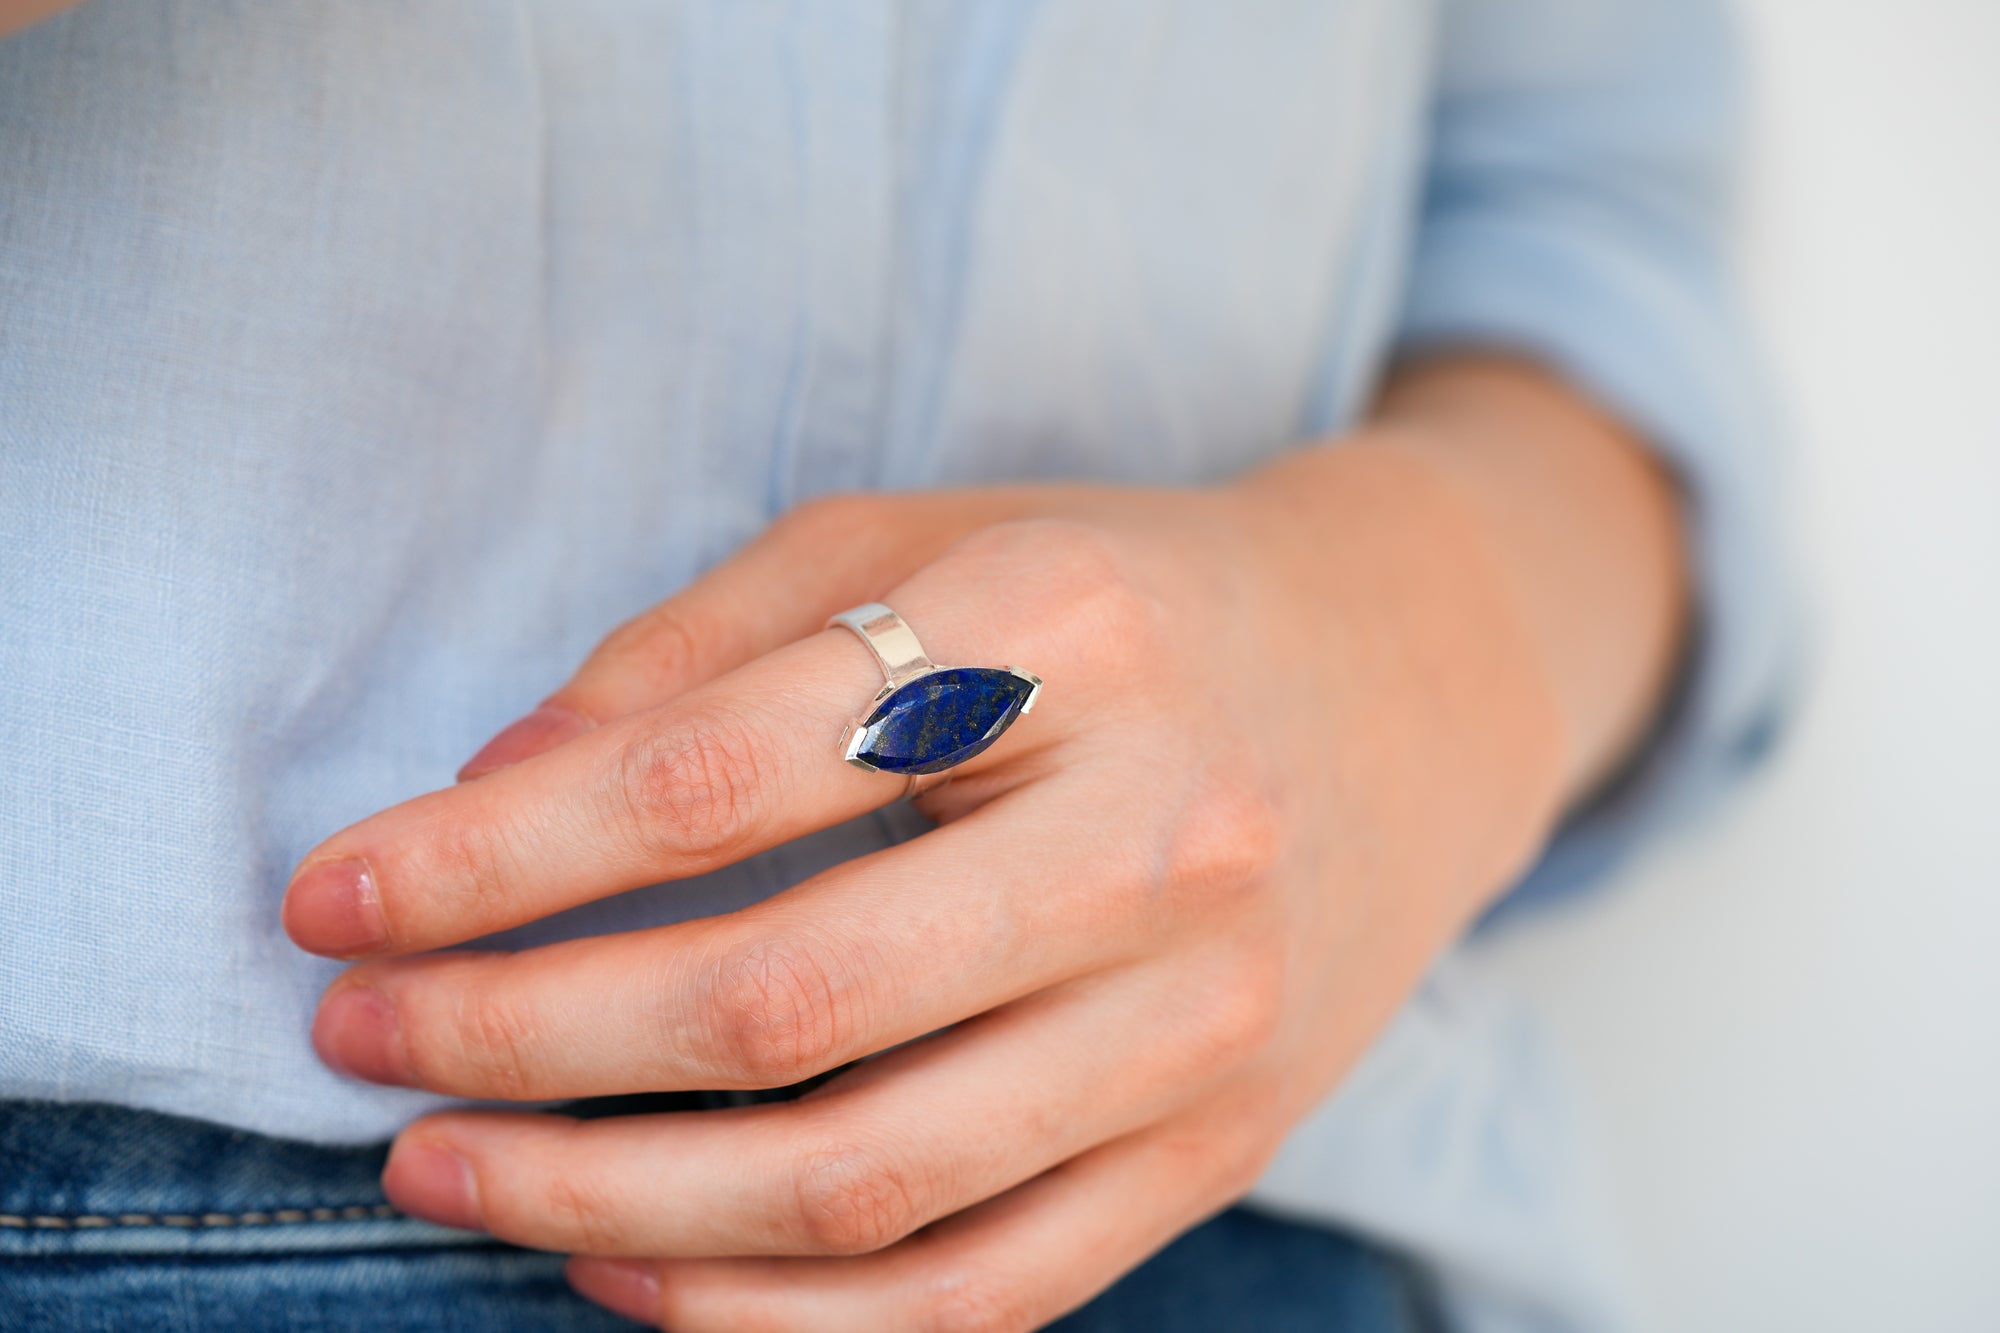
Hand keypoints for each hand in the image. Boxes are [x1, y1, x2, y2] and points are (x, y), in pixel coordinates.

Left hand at [284, 361, 1673, 1329]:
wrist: (1408, 687)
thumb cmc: (1126, 594)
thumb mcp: (922, 538)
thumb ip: (701, 648)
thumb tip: (489, 798)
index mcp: (1069, 632)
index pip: (718, 776)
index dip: (490, 857)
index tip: (331, 892)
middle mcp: (1160, 834)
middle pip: (778, 998)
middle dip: (515, 1037)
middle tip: (358, 1038)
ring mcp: (1205, 1019)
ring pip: (865, 1181)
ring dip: (607, 1200)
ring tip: (440, 1173)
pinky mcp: (1222, 1145)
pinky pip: (977, 1288)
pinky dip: (775, 1310)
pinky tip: (624, 1264)